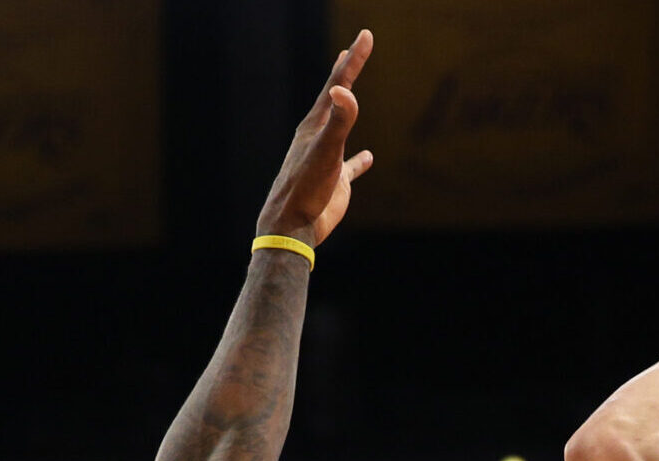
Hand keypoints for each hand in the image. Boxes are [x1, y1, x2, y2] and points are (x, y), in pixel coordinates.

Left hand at [255, 30, 375, 245]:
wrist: (291, 226)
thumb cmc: (305, 187)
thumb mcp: (325, 150)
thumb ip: (338, 120)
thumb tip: (342, 90)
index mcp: (314, 125)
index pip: (336, 84)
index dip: (353, 59)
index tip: (365, 36)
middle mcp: (318, 137)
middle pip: (334, 98)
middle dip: (345, 72)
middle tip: (353, 49)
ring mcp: (326, 158)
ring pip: (339, 127)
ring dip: (347, 109)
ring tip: (348, 92)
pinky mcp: (334, 182)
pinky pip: (349, 166)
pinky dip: (359, 161)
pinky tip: (367, 157)